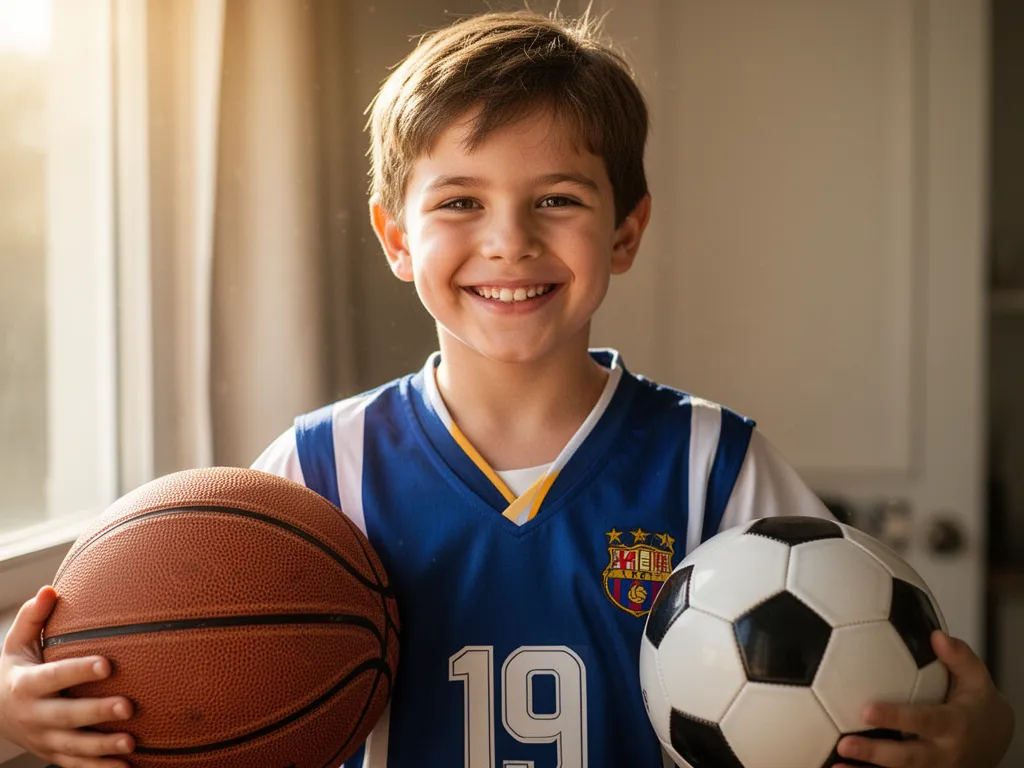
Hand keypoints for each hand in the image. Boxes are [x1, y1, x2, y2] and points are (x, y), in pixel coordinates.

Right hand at [0, 586, 134, 767]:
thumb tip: (50, 589)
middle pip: (67, 716)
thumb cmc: (17, 669)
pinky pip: (77, 766)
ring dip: (102, 747)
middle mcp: (34, 715)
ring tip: (132, 743)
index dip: (78, 671)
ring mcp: (43, 739)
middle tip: (128, 706)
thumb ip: (32, 618)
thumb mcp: (16, 644)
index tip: (107, 664)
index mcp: (27, 684)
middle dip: (96, 712)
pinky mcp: (53, 755)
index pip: (55, 677)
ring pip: (73, 747)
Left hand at [834, 630, 1014, 767]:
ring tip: (836, 763)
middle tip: (845, 743)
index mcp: (954, 726)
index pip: (924, 722)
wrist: (994, 741)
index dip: (896, 717)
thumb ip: (959, 657)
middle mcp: (942, 753)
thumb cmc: (977, 705)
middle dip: (876, 752)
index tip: (866, 709)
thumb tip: (938, 636)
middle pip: (907, 757)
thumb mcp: (978, 679)